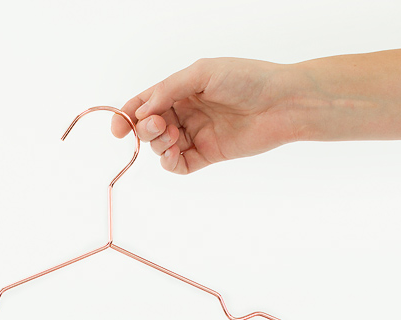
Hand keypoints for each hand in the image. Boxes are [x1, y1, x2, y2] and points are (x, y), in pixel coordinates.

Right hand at [112, 57, 302, 174]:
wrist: (281, 102)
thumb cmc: (247, 79)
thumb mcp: (202, 73)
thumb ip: (169, 90)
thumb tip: (142, 110)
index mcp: (183, 89)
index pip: (148, 102)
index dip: (129, 114)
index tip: (118, 127)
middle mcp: (187, 112)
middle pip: (151, 126)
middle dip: (145, 129)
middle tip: (156, 126)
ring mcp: (197, 134)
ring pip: (162, 147)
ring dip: (158, 144)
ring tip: (171, 135)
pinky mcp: (207, 155)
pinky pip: (179, 165)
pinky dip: (170, 162)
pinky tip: (173, 153)